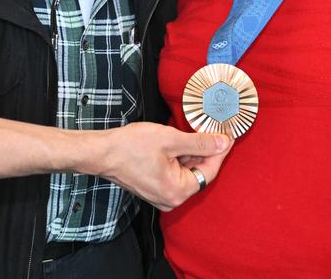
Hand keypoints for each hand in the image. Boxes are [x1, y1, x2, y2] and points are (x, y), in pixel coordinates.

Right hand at [95, 123, 230, 210]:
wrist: (102, 152)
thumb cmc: (130, 147)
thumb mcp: (170, 139)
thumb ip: (200, 143)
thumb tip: (223, 143)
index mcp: (178, 191)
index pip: (209, 171)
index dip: (219, 151)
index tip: (228, 135)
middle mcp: (171, 199)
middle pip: (198, 172)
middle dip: (204, 151)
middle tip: (213, 129)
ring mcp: (161, 196)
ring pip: (186, 172)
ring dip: (191, 153)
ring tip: (194, 132)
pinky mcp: (154, 189)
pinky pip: (174, 174)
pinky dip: (178, 158)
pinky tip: (178, 142)